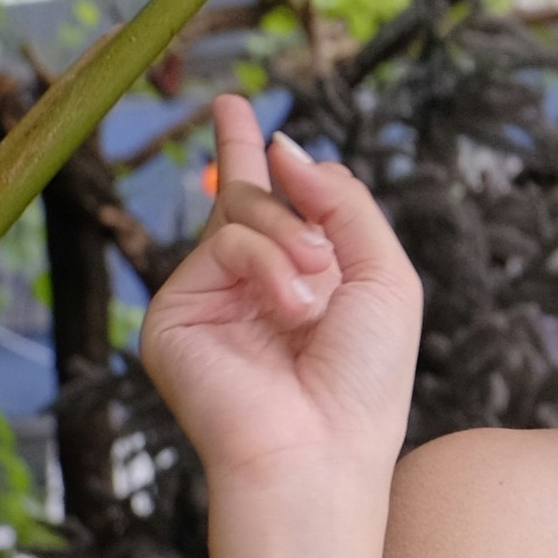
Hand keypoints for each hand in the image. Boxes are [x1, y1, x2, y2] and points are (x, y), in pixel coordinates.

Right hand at [137, 95, 422, 500]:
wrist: (321, 449)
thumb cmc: (365, 378)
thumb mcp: (383, 276)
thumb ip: (343, 202)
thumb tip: (284, 144)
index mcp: (299, 279)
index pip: (269, 201)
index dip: (249, 151)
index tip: (233, 107)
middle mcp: (248, 284)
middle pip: (254, 193)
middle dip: (295, 212)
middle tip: (320, 264)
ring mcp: (208, 297)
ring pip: (243, 209)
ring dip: (292, 243)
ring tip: (312, 303)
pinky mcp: (174, 314)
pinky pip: (224, 240)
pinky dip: (267, 263)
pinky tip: (290, 309)